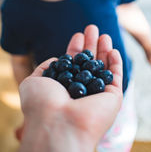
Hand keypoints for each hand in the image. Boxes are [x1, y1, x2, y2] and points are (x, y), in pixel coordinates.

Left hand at [19, 24, 122, 143]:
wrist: (57, 124)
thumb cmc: (41, 104)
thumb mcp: (34, 81)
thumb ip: (44, 68)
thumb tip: (56, 59)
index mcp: (64, 89)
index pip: (73, 66)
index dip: (75, 50)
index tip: (77, 35)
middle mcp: (82, 92)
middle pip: (89, 64)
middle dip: (91, 45)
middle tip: (92, 27)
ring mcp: (98, 95)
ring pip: (104, 68)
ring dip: (104, 50)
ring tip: (103, 33)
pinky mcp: (113, 98)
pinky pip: (116, 77)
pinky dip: (116, 63)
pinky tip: (113, 50)